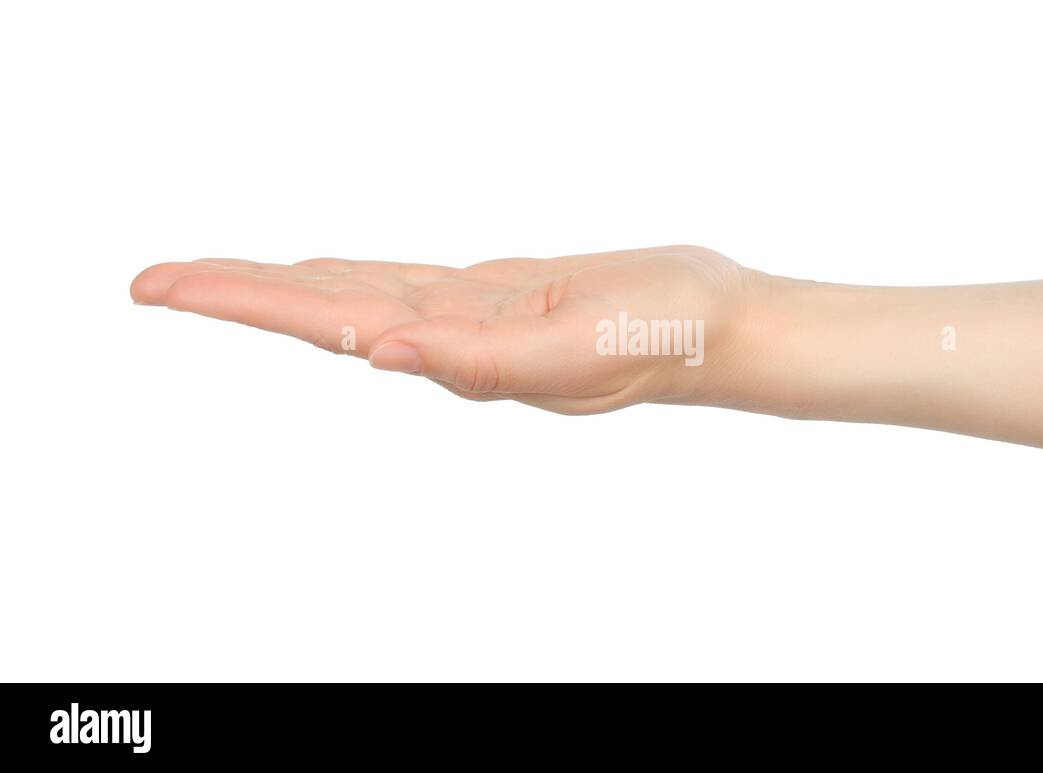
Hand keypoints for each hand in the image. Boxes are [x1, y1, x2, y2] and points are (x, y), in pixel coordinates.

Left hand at [131, 245, 758, 413]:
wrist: (718, 325)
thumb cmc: (662, 340)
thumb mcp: (576, 350)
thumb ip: (481, 360)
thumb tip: (378, 355)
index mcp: (455, 353)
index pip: (325, 320)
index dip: (243, 299)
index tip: (162, 286)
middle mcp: (450, 339)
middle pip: (320, 307)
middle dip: (235, 293)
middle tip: (149, 280)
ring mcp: (471, 316)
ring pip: (356, 292)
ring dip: (283, 285)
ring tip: (216, 278)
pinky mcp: (500, 294)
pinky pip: (406, 281)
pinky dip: (353, 274)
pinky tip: (327, 273)